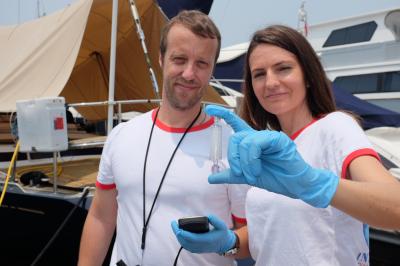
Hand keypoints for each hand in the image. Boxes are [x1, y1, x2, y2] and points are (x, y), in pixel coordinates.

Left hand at [171, 215, 235, 253]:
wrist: (224, 244)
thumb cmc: (222, 234)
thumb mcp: (222, 225)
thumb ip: (215, 220)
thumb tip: (207, 216)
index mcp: (206, 240)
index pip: (192, 238)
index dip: (183, 233)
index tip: (178, 228)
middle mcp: (201, 246)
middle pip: (185, 241)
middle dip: (177, 232)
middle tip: (173, 223)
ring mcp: (198, 249)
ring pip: (184, 244)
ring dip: (178, 236)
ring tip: (175, 226)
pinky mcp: (196, 250)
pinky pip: (186, 246)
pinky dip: (181, 239)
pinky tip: (178, 232)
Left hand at [205, 105, 338, 207]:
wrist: (295, 185)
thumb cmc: (276, 177)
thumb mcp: (248, 177)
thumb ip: (231, 175)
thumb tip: (211, 178)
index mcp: (251, 142)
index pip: (236, 123)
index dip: (223, 114)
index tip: (209, 107)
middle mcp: (259, 137)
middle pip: (235, 138)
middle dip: (234, 158)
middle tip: (241, 173)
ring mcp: (268, 136)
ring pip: (245, 142)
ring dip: (245, 162)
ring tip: (253, 174)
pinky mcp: (277, 138)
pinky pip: (257, 143)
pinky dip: (252, 158)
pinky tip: (258, 169)